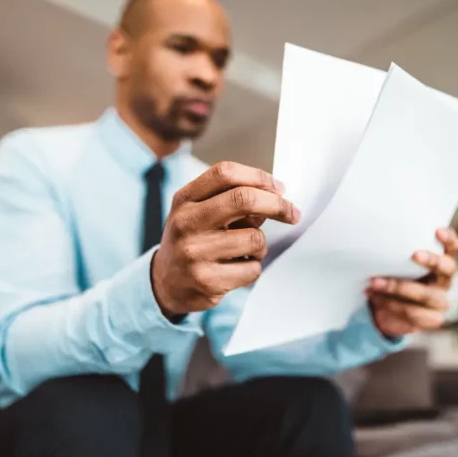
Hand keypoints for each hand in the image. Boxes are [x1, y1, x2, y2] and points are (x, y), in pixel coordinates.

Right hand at [152, 161, 299, 315]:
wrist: (165, 283)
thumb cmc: (191, 240)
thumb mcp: (199, 212)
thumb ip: (231, 200)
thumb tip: (275, 198)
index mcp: (185, 199)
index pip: (225, 173)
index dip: (259, 176)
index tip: (279, 188)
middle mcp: (186, 222)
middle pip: (243, 199)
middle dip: (277, 205)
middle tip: (292, 213)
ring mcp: (194, 252)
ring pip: (254, 239)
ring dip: (261, 245)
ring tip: (247, 251)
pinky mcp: (206, 280)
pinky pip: (252, 269)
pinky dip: (252, 268)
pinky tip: (235, 269)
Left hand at [366, 227, 457, 337]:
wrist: (388, 312)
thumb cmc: (393, 279)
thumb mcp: (396, 265)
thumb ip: (396, 254)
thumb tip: (375, 238)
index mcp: (440, 262)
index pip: (452, 247)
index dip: (449, 239)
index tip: (437, 231)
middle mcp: (445, 280)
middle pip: (446, 268)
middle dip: (431, 260)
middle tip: (414, 254)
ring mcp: (441, 301)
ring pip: (424, 293)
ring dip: (396, 287)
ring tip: (373, 282)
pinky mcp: (433, 319)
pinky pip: (412, 312)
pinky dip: (390, 303)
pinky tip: (374, 297)